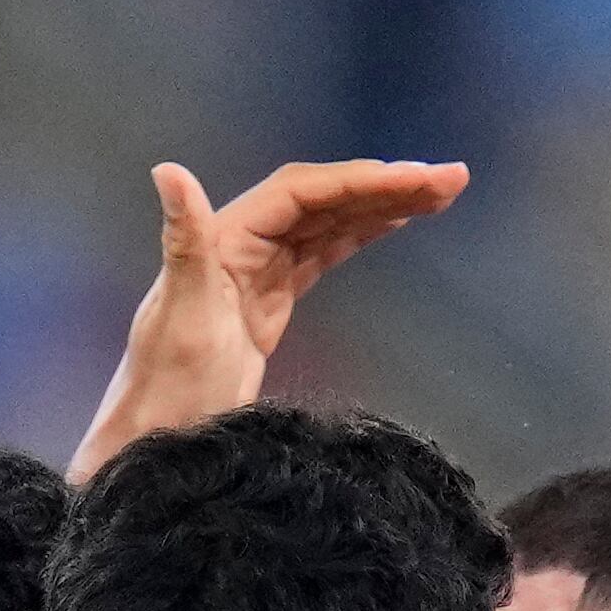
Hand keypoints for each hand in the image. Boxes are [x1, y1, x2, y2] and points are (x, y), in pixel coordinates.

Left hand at [71, 157, 468, 481]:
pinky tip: (396, 224)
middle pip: (324, 199)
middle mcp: (241, 243)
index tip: (416, 178)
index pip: (302, 194)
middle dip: (386, 185)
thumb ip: (184, 241)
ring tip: (442, 194)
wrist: (159, 440)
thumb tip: (169, 170)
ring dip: (383, 205)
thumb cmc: (168, 388)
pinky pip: (324, 253)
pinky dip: (362, 235)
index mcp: (225, 239)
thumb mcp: (183, 318)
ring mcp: (258, 270)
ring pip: (329, 223)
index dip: (360, 181)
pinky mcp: (271, 299)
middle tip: (451, 179)